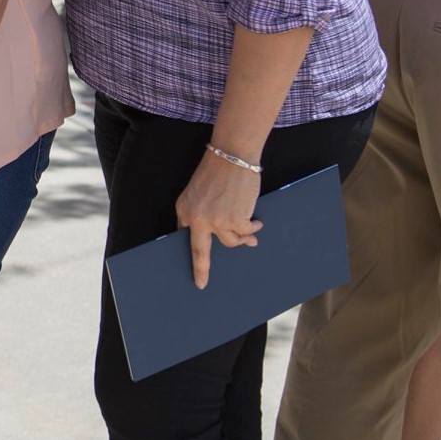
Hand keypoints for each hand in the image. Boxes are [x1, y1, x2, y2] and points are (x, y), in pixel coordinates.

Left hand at [175, 149, 263, 289]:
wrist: (231, 156)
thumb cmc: (216, 172)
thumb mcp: (198, 193)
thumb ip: (203, 214)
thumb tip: (222, 237)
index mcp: (184, 210)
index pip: (185, 238)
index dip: (191, 254)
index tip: (192, 272)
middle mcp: (197, 218)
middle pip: (200, 251)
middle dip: (201, 270)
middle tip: (201, 283)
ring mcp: (216, 221)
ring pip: (230, 242)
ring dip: (242, 238)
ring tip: (250, 231)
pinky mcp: (235, 220)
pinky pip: (246, 233)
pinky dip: (253, 228)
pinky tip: (256, 222)